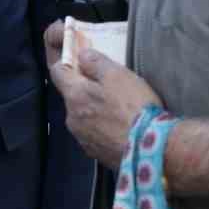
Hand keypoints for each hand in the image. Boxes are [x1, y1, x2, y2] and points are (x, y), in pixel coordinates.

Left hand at [47, 21, 161, 169]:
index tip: (77, 61)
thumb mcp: (117, 75)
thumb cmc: (134, 107)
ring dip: (94, 112)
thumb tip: (82, 55)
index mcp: (74, 95)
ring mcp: (82, 138)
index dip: (66, 63)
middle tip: (108, 89)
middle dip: (85, 91)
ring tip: (118, 112)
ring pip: (82, 117)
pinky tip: (121, 129)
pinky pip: (94, 135)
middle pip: (71, 97)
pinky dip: (103, 130)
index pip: (57, 72)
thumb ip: (96, 62)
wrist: (150, 148)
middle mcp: (71, 118)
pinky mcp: (94, 154)